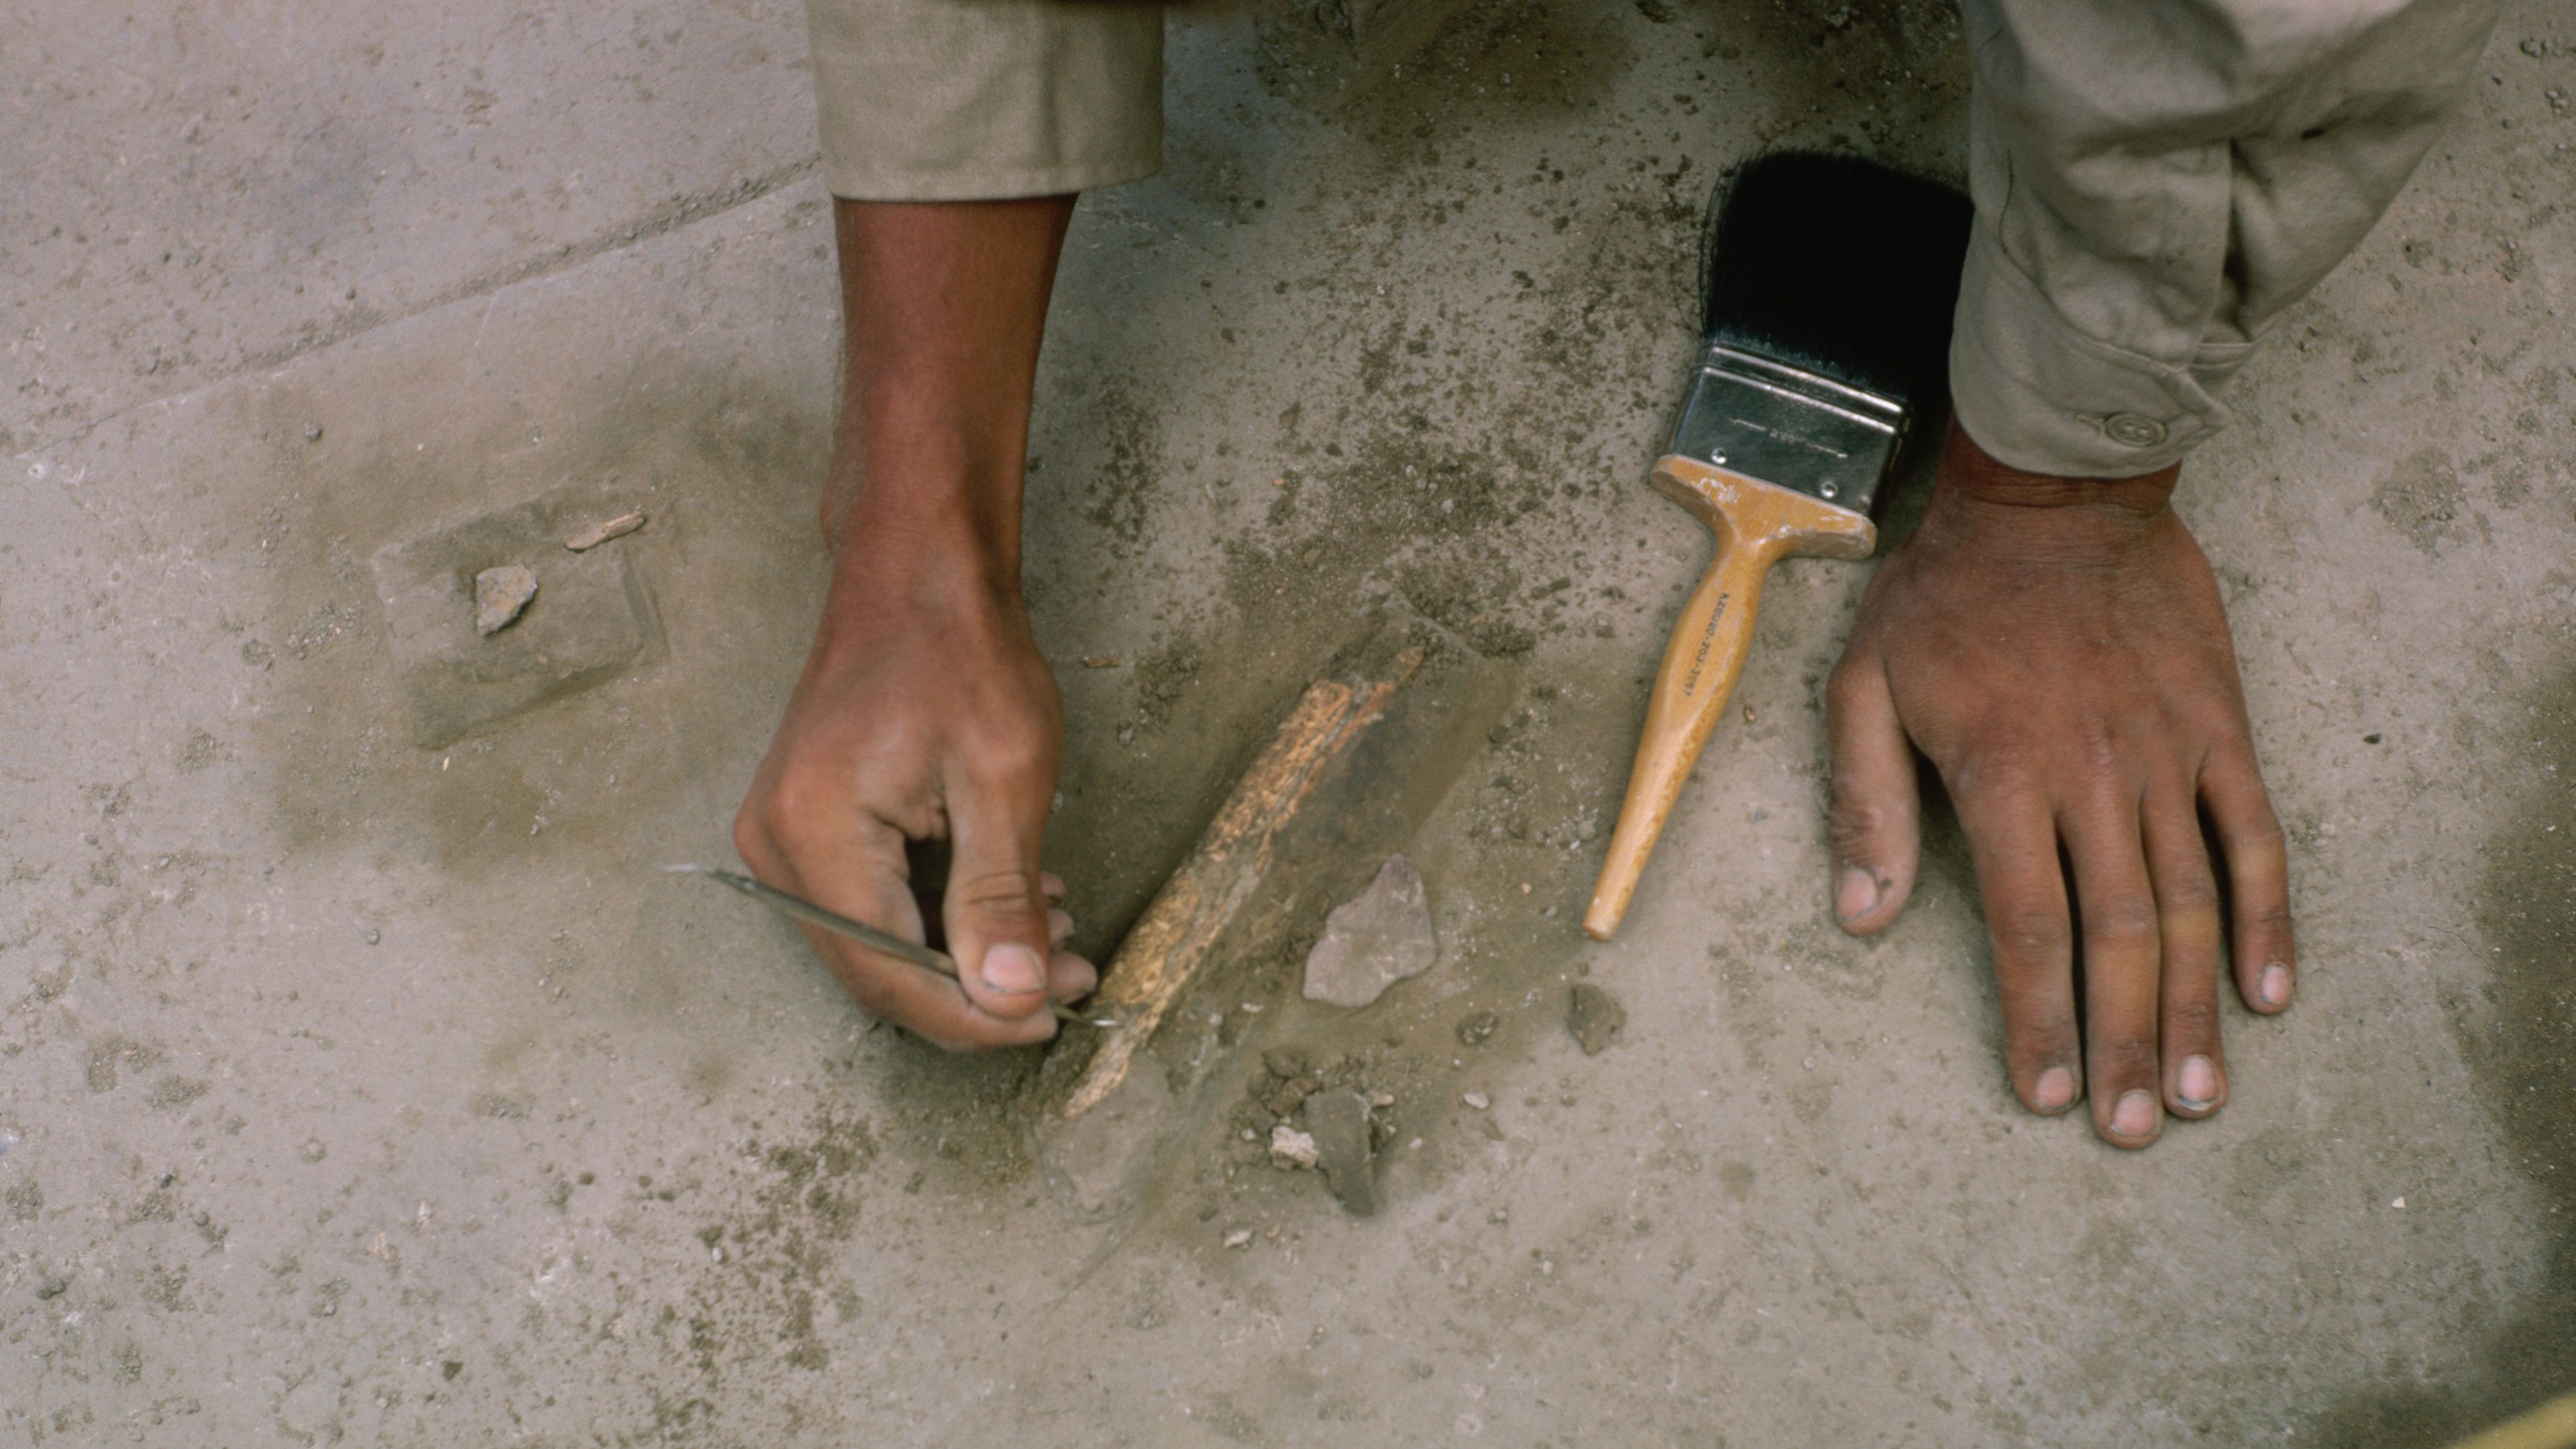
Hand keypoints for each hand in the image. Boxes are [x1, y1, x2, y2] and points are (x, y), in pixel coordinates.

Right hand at [733, 549, 1094, 1049]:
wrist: (916, 569)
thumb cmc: (961, 650)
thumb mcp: (1005, 776)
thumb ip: (1001, 896)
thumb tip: (1009, 998)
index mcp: (813, 834)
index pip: (890, 974)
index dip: (975, 1014)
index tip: (1053, 1014)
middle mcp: (777, 847)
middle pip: (879, 972)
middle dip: (978, 990)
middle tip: (1070, 978)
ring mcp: (784, 839)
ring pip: (881, 945)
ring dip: (969, 955)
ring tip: (1058, 932)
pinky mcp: (808, 830)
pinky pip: (875, 906)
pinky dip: (946, 917)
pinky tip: (1015, 901)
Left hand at [1825, 423, 2295, 1146]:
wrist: (2055, 492)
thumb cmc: (1944, 594)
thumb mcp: (1863, 686)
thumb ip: (1865, 804)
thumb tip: (1859, 919)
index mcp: (2002, 775)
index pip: (2029, 926)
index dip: (2038, 1019)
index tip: (2045, 1095)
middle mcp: (2093, 777)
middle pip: (2119, 936)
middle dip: (2125, 1041)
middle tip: (2138, 1128)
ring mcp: (2166, 755)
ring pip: (2191, 903)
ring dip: (2195, 1006)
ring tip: (2200, 1092)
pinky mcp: (2219, 729)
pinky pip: (2254, 835)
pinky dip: (2267, 917)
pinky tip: (2266, 991)